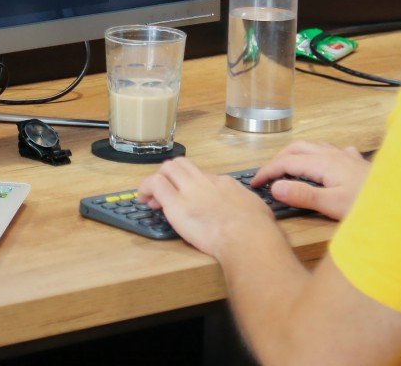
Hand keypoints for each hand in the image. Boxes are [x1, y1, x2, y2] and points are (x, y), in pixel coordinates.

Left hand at [138, 157, 276, 259]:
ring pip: (167, 168)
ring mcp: (190, 190)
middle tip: (165, 193)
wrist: (248, 236)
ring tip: (151, 197)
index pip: (201, 177)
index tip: (187, 199)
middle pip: (182, 165)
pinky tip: (144, 199)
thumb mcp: (255, 208)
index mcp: (224, 184)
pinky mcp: (176, 203)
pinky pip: (155, 184)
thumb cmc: (257, 229)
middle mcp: (205, 182)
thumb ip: (246, 206)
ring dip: (157, 180)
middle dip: (170, 175)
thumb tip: (248, 212)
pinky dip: (146, 188)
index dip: (190, 186)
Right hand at [250, 141, 370, 220]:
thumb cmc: (367, 206)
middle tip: (266, 175)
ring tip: (287, 166)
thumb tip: (275, 187)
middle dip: (278, 159)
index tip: (255, 183)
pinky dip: (320, 154)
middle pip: (298, 148)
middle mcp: (334, 154)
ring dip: (297, 154)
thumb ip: (302, 195)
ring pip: (315, 147)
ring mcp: (347, 157)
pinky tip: (326, 162)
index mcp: (324, 162)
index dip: (268, 171)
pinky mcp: (357, 164)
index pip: (287, 161)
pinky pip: (333, 151)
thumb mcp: (331, 205)